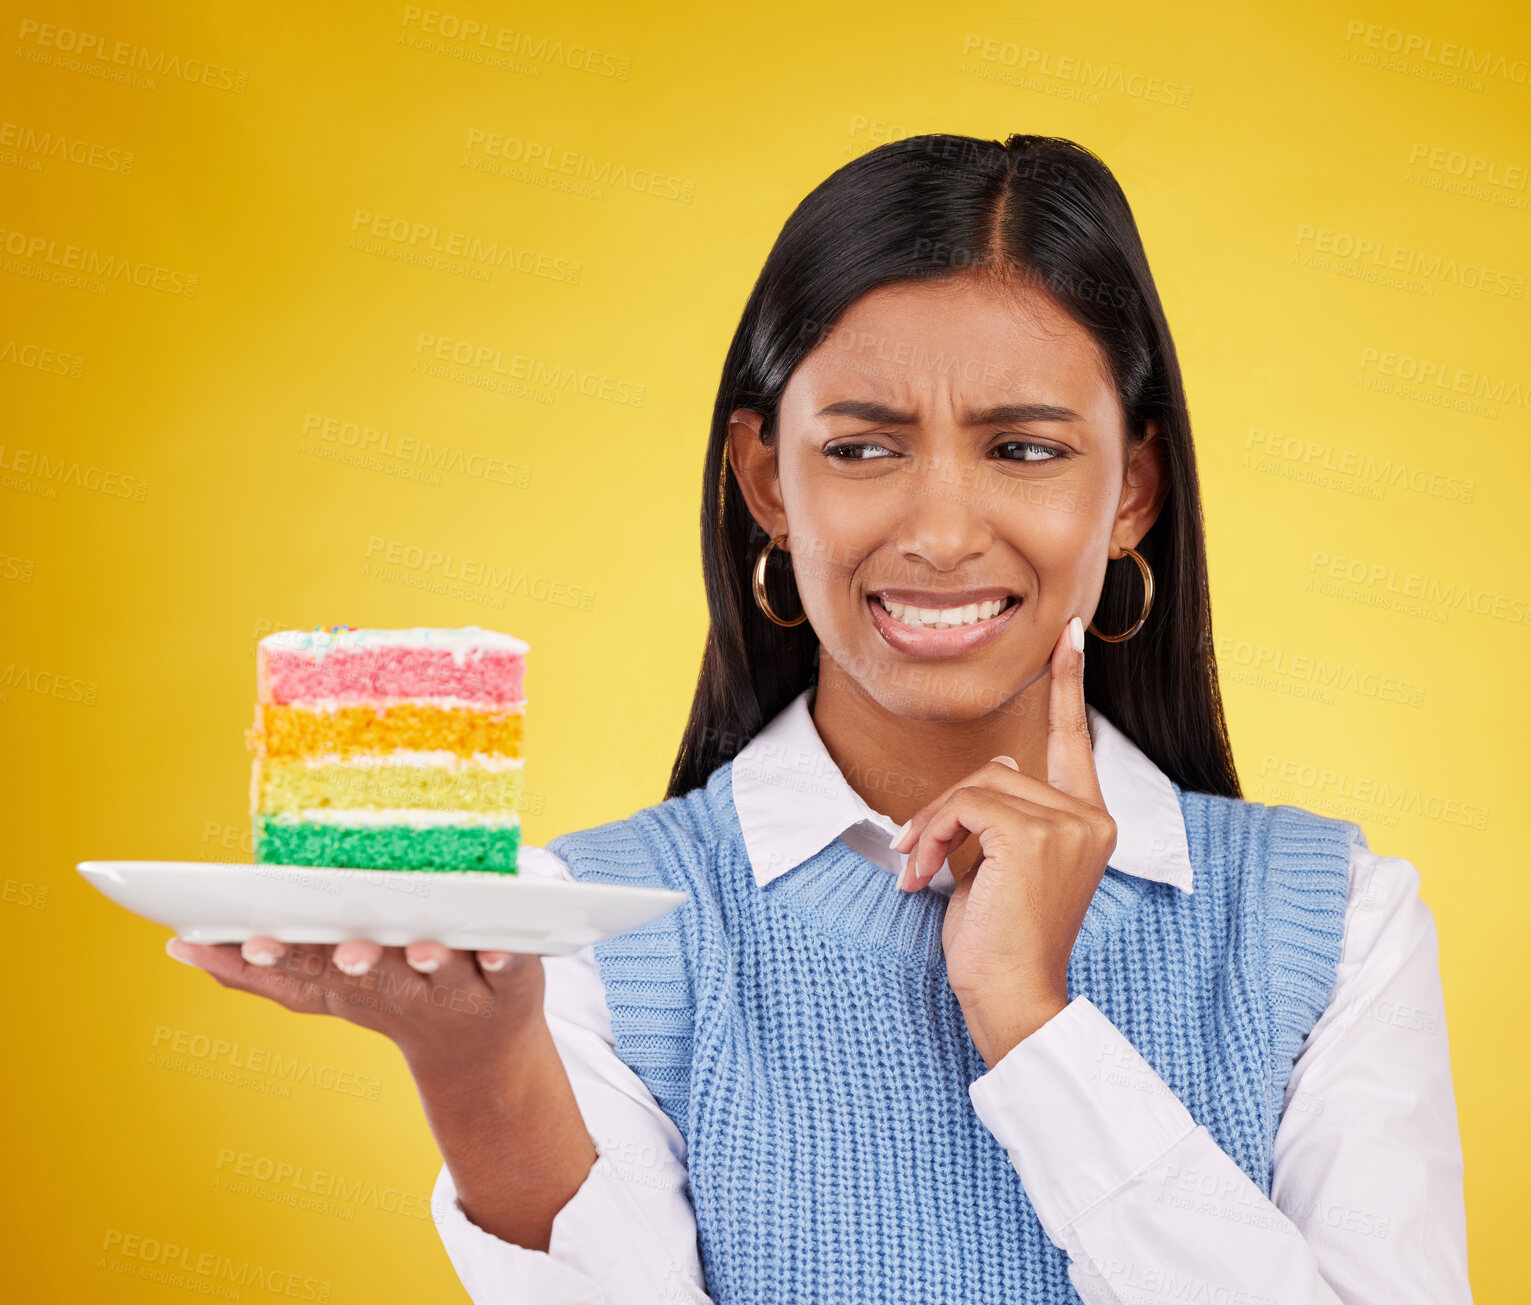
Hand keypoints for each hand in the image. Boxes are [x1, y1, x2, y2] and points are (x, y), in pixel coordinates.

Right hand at [163, 935, 544, 1073]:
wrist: (482, 1050)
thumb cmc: (394, 995)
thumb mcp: (325, 989)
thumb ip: (260, 971)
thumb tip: (179, 946)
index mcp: (354, 982)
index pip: (311, 966)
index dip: (281, 954)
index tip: (252, 937)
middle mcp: (404, 988)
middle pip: (379, 973)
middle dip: (360, 961)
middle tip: (348, 951)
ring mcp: (460, 984)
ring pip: (444, 970)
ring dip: (431, 961)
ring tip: (424, 948)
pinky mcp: (514, 975)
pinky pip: (512, 965)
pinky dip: (507, 957)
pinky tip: (499, 945)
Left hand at [890, 614, 1117, 1066]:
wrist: (1011, 997)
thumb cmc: (999, 941)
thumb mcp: (1001, 867)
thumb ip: (1009, 814)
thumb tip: (1003, 763)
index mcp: (1090, 823)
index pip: (1075, 740)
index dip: (1069, 685)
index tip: (1070, 635)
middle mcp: (1090, 818)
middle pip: (999, 769)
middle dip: (945, 810)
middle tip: (914, 856)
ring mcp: (1068, 824)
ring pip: (976, 784)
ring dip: (932, 826)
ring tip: (917, 871)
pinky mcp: (1034, 833)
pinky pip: (964, 804)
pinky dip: (931, 834)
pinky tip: (923, 876)